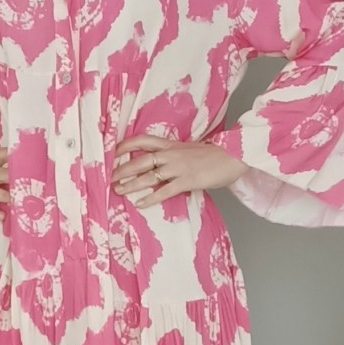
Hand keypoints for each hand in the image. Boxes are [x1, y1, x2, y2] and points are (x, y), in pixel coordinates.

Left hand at [112, 135, 249, 208]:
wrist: (234, 156)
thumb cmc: (214, 155)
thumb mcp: (190, 149)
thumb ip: (174, 154)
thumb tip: (161, 163)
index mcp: (172, 144)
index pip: (143, 140)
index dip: (126, 145)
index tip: (113, 152)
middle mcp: (172, 154)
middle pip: (141, 160)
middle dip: (123, 169)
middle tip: (110, 177)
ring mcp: (179, 167)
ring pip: (149, 176)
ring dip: (131, 184)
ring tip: (119, 190)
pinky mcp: (187, 180)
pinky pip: (165, 191)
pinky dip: (151, 198)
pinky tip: (140, 203)